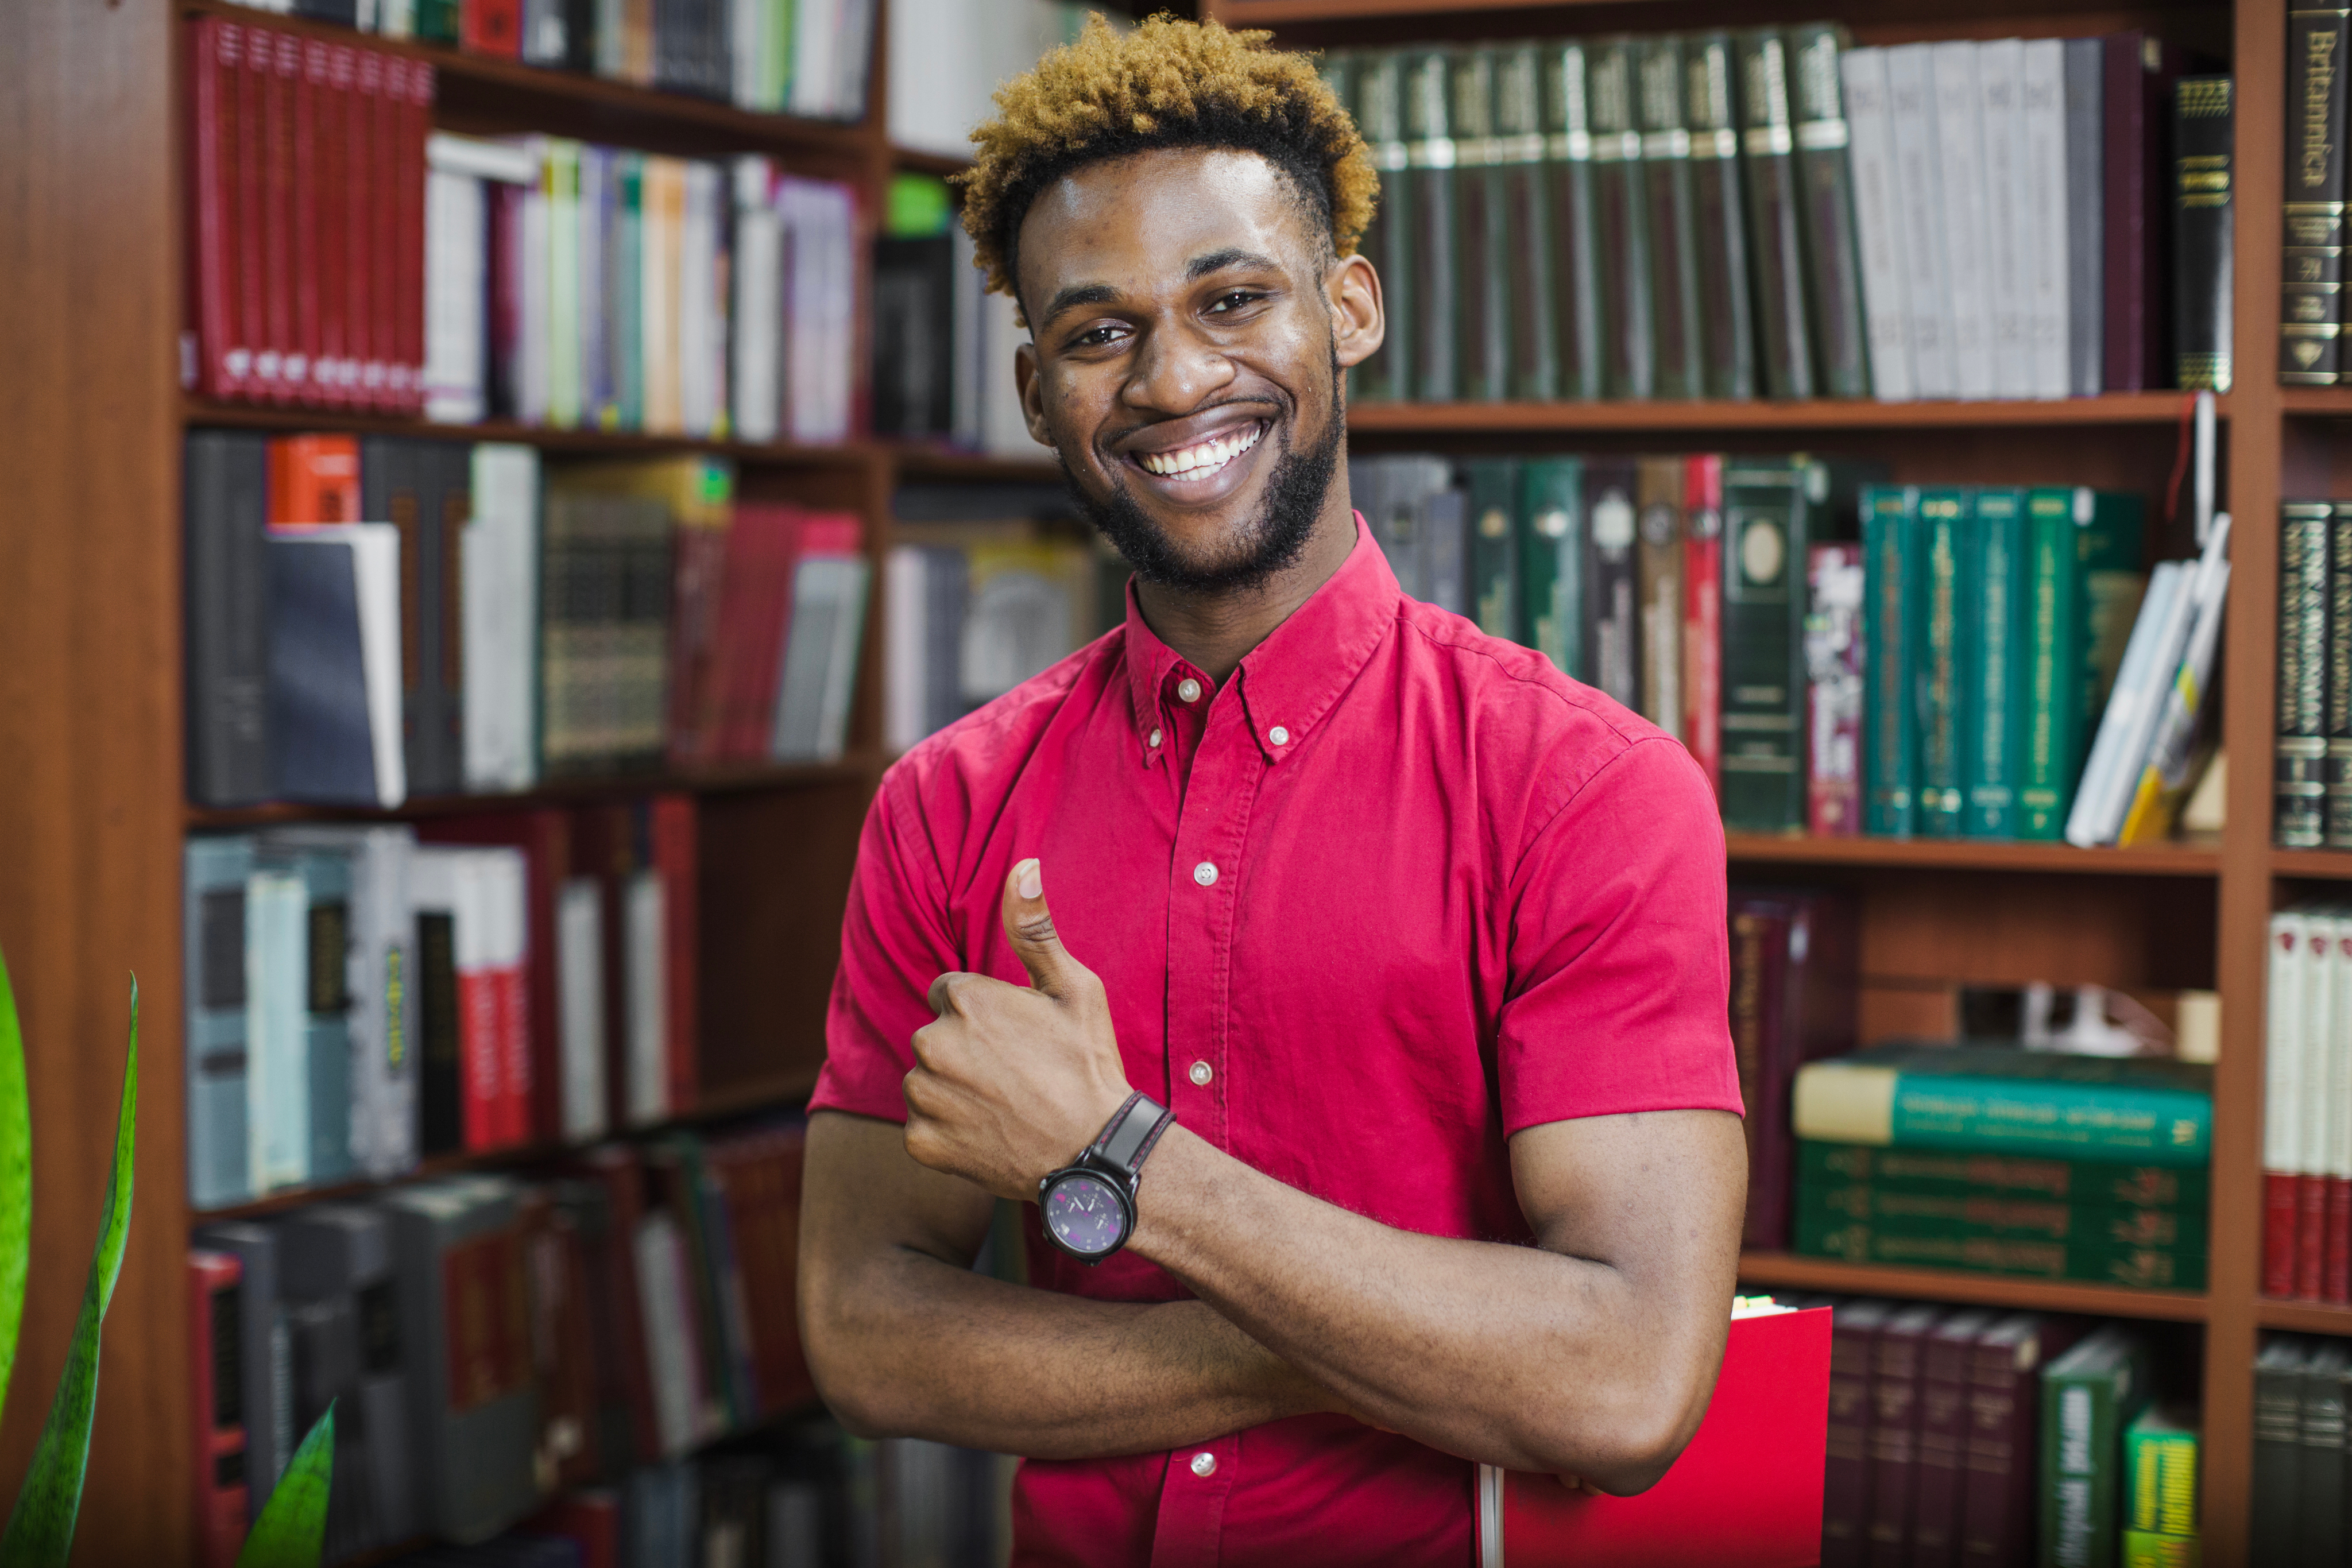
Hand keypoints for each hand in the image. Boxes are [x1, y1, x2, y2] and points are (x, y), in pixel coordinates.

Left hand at [903, 859, 1134, 1201]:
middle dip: (965, 1049)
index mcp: (964, 1000)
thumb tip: (1024, 866)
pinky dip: (949, 1131)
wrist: (1094, 1153)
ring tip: (1005, 1104)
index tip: (1018, 1037)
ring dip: (953, 1089)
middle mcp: (931, 1043)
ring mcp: (924, 1096)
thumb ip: (1035, 929)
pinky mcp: (922, 1142)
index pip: (950, 994)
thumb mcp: (1074, 988)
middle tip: (1016, 1073)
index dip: (985, 1014)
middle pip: (935, 1036)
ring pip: (926, 1081)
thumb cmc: (1088, 1066)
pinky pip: (923, 1127)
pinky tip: (990, 1133)